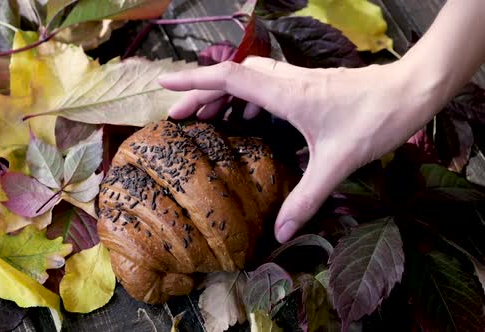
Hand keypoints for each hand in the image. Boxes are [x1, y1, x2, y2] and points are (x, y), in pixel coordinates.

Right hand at [158, 57, 442, 242]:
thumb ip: (306, 198)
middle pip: (231, 78)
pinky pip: (266, 87)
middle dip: (200, 93)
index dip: (192, 80)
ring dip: (223, 95)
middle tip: (179, 116)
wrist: (411, 91)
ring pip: (248, 80)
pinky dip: (247, 100)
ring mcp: (297, 82)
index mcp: (285, 95)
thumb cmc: (376, 119)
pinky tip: (249, 121)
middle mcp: (286, 83)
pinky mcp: (308, 86)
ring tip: (206, 118)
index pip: (228, 79)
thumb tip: (279, 233)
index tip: (163, 83)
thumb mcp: (337, 163)